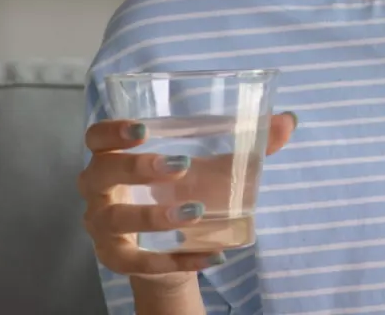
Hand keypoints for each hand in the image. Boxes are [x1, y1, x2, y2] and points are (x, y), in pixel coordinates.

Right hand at [78, 113, 296, 280]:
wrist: (176, 246)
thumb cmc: (187, 190)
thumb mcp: (216, 166)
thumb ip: (251, 143)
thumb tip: (288, 121)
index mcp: (116, 156)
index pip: (96, 137)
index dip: (112, 131)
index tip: (143, 129)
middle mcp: (99, 190)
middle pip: (99, 173)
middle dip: (137, 167)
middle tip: (182, 164)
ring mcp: (103, 226)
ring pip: (114, 220)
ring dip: (154, 216)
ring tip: (196, 211)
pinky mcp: (116, 259)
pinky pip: (139, 262)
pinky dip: (176, 259)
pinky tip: (212, 254)